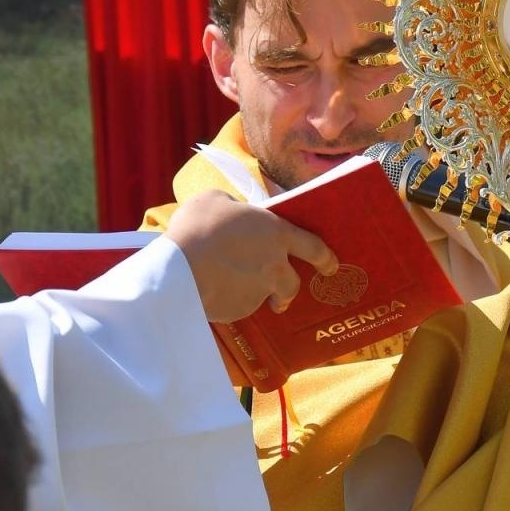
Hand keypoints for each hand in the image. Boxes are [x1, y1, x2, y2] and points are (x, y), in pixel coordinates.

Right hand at [165, 191, 338, 321]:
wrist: (178, 269)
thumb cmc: (198, 227)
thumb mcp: (215, 199)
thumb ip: (233, 206)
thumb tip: (233, 212)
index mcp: (276, 234)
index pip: (313, 246)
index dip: (326, 256)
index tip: (331, 266)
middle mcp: (274, 266)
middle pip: (292, 283)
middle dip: (290, 292)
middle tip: (284, 298)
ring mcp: (257, 292)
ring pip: (265, 297)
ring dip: (259, 297)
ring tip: (240, 293)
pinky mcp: (238, 311)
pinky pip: (238, 307)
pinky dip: (230, 301)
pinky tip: (212, 293)